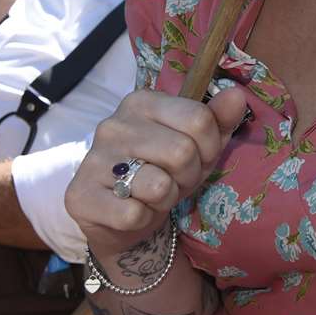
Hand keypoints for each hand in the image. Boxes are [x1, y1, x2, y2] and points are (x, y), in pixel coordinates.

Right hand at [65, 86, 247, 261]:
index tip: (200, 156)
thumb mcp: (201, 144)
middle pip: (182, 152)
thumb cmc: (167, 171)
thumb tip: (236, 96)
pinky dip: (143, 219)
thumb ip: (220, 119)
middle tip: (175, 179)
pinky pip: (132, 214)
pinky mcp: (79, 197)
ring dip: (166, 198)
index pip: (199, 118)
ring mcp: (92, 160)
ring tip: (154, 194)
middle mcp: (113, 125)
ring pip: (158, 185)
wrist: (125, 218)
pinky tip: (132, 210)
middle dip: (190, 174)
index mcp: (142, 102)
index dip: (210, 145)